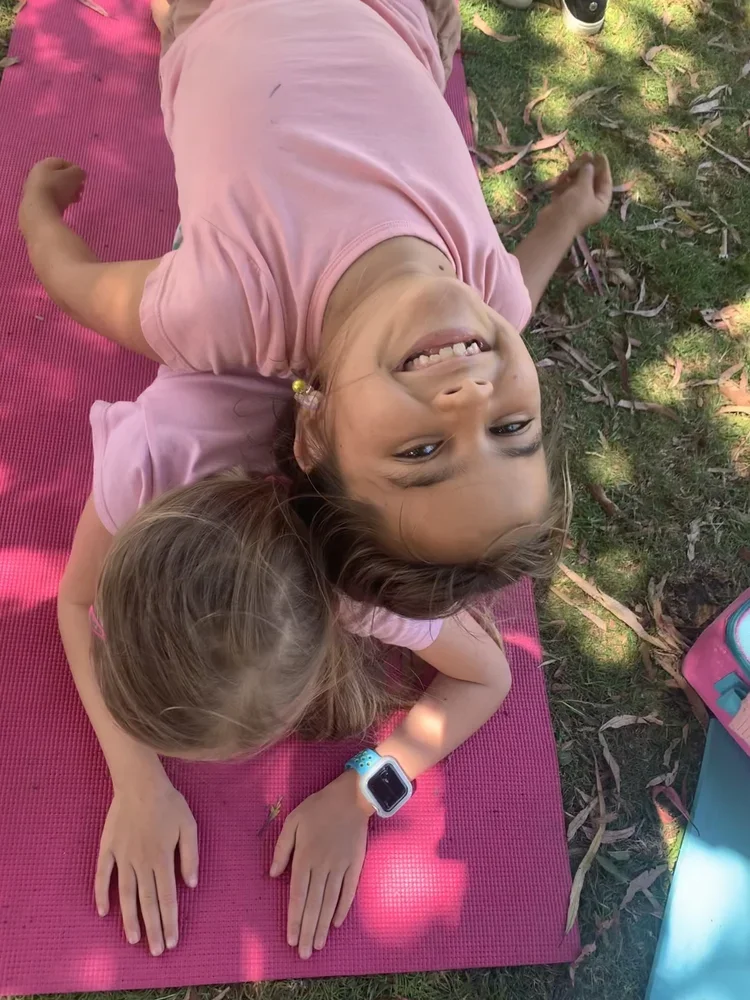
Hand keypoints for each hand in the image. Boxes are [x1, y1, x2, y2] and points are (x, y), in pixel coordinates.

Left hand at [20, 158, 84, 222]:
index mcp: (44, 164)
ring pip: (54, 188)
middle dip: (71, 183)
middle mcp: (36, 174)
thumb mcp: (73, 177)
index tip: (83, 179)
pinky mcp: (35, 203)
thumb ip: (79, 172)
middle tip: (80, 190)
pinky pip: (50, 199)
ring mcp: (33, 189)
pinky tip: (65, 207)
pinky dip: (59, 201)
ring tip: (75, 200)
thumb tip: (80, 173)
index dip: (74, 169)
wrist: (39, 210)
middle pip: (57, 176)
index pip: (61, 162)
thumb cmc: (57, 188)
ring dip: (67, 193)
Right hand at [95, 777, 198, 956]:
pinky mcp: (108, 848)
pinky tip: (103, 911)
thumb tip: (191, 884)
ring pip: (125, 894)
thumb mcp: (189, 826)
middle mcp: (141, 863)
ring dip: (129, 918)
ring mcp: (122, 857)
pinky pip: (102, 875)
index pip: (167, 898)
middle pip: (147, 902)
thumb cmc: (168, 803)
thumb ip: (189, 856)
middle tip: (155, 951)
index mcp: (161, 859)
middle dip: (152, 928)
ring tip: (133, 939)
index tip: (171, 942)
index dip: (170, 921)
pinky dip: (101, 894)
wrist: (140, 782)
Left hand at [270, 771, 371, 958]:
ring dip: (322, 926)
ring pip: (330, 903)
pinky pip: (348, 891)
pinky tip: (336, 923)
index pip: (297, 895)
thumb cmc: (318, 807)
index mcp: (305, 857)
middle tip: (303, 954)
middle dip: (307, 931)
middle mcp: (322, 867)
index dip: (294, 919)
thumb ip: (281, 849)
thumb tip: (272, 874)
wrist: (351, 797)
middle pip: (313, 905)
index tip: (290, 939)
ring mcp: (341, 867)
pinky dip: (342, 908)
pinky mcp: (355, 865)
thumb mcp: (293, 821)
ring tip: (317, 945)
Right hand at [546, 152, 612, 231]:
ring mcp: (575, 205)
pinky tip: (562, 176)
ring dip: (574, 174)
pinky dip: (564, 182)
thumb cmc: (574, 207)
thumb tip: (589, 164)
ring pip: (576, 184)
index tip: (599, 154)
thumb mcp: (584, 187)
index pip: (605, 182)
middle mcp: (589, 204)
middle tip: (585, 154)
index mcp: (601, 203)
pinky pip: (564, 189)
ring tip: (571, 166)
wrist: (554, 225)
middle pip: (590, 181)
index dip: (603, 167)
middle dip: (587, 168)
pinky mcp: (561, 205)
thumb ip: (587, 173)